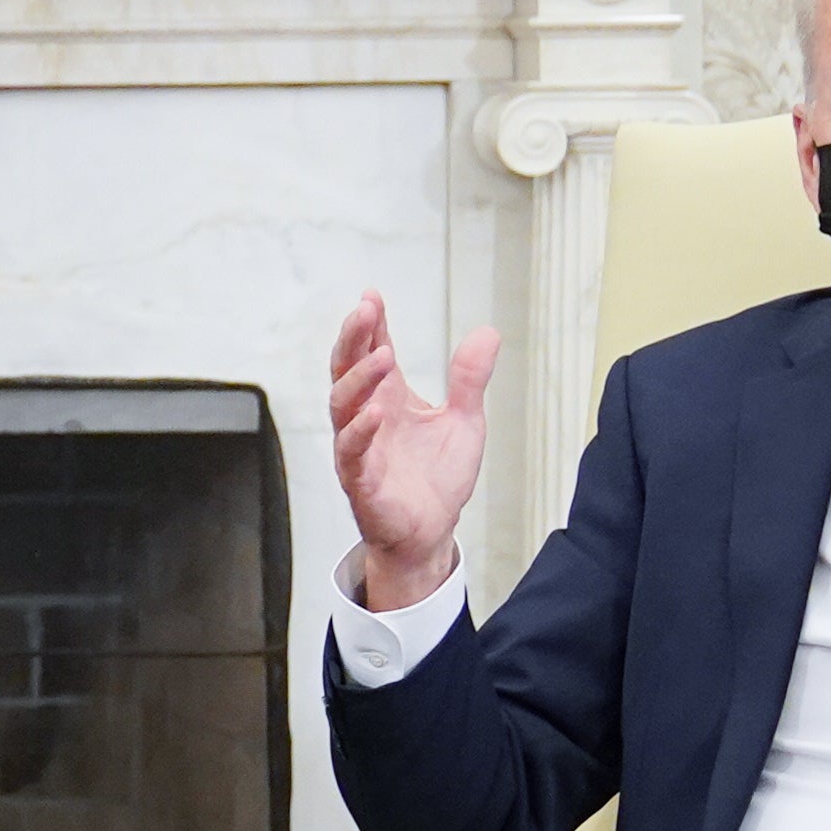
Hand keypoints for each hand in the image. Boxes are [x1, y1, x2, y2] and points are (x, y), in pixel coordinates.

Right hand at [329, 292, 495, 613]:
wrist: (432, 534)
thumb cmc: (437, 479)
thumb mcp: (464, 420)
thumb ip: (470, 379)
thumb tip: (488, 332)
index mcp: (389, 398)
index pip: (372, 351)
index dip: (370, 324)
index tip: (372, 296)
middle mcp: (368, 417)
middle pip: (346, 369)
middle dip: (353, 338)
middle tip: (364, 310)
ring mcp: (360, 448)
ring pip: (342, 405)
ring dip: (358, 379)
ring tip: (381, 356)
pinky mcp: (361, 480)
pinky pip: (351, 452)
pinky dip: (360, 430)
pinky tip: (376, 410)